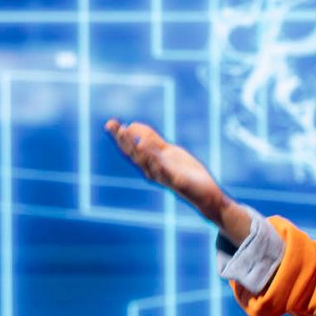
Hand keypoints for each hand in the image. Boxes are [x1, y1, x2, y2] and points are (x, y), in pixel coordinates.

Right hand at [103, 119, 244, 240]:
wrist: (204, 192)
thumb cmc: (185, 171)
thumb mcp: (168, 151)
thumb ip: (153, 140)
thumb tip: (132, 125)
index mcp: (149, 163)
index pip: (131, 148)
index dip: (120, 136)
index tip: (110, 123)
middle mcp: (152, 171)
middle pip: (134, 154)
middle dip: (124, 140)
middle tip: (114, 126)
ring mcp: (164, 177)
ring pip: (148, 163)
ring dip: (138, 149)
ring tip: (129, 135)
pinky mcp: (178, 182)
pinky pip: (167, 173)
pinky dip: (159, 164)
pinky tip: (154, 155)